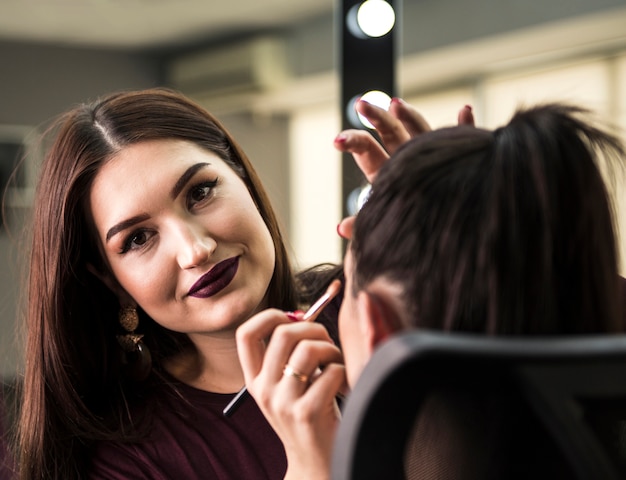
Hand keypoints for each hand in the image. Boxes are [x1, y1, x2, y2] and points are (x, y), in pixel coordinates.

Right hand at [236, 309, 345, 479]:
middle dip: (313, 327)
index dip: (270, 316)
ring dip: (331, 349)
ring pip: (309, 350)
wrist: (316, 463)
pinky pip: (330, 371)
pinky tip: (343, 385)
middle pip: (283, 333)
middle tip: (325, 341)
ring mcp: (283, 403)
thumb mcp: (288, 385)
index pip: (245, 334)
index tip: (293, 318)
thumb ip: (289, 353)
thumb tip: (302, 315)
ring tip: (336, 364)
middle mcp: (263, 391)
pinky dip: (343, 371)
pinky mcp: (307, 412)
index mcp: (255, 380)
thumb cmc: (308, 413)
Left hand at [334, 99, 474, 238]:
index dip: (352, 141)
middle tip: (360, 105)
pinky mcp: (455, 159)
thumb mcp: (381, 224)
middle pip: (389, 131)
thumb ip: (361, 223)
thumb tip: (341, 228)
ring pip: (419, 129)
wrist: (434, 234)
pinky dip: (464, 125)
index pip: (366, 148)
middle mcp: (405, 157)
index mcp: (384, 170)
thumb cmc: (403, 229)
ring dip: (410, 117)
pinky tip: (465, 110)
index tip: (337, 141)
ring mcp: (430, 155)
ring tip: (396, 105)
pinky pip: (461, 139)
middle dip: (376, 117)